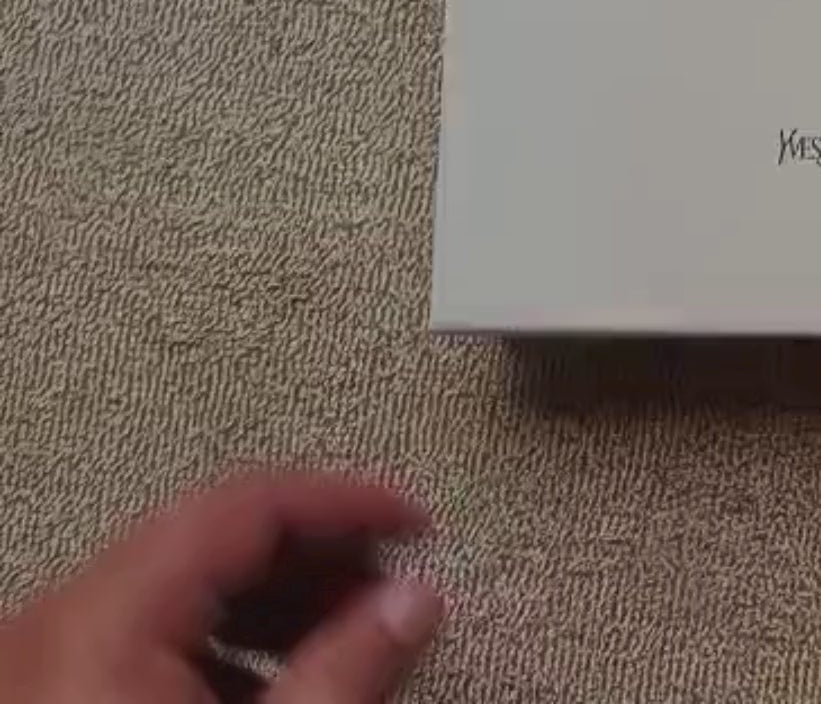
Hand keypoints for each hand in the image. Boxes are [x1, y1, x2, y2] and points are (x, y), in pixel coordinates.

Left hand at [0, 472, 442, 702]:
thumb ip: (352, 667)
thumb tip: (413, 603)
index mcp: (107, 618)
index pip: (244, 506)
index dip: (344, 503)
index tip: (416, 523)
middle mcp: (54, 625)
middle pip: (205, 541)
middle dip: (314, 555)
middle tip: (394, 582)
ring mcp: (35, 666)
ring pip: (171, 591)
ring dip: (269, 602)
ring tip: (348, 638)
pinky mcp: (40, 702)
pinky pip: (137, 642)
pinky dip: (217, 647)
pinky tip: (274, 691)